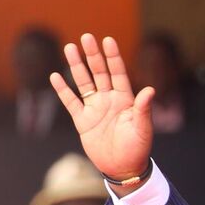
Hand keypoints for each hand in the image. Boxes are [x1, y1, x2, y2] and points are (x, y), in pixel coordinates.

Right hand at [50, 34, 154, 186]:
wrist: (122, 168)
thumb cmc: (137, 148)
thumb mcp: (142, 128)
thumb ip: (143, 108)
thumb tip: (150, 89)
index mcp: (125, 99)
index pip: (118, 73)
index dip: (113, 57)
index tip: (107, 40)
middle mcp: (109, 100)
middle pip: (99, 73)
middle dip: (93, 55)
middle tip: (86, 37)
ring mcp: (95, 109)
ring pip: (83, 82)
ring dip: (76, 66)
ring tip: (69, 47)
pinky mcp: (82, 121)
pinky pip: (70, 102)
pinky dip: (63, 90)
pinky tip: (55, 76)